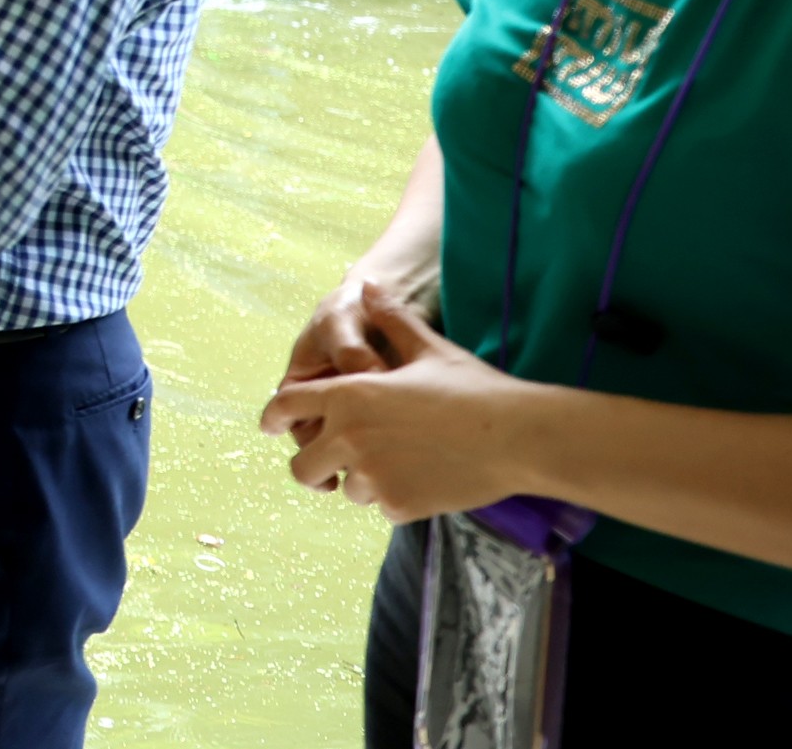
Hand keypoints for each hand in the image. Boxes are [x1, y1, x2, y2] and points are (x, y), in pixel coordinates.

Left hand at [260, 281, 538, 520]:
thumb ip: (390, 319)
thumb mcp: (427, 348)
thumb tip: (368, 284)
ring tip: (398, 463)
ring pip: (346, 488)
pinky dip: (395, 497)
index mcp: (349, 395)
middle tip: (330, 468)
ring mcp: (373, 476)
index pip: (285, 407)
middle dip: (314, 466)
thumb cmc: (474, 387)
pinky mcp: (398, 506)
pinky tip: (425, 478)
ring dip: (362, 480)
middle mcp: (350, 437)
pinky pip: (383, 507)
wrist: (519, 436)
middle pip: (302, 466)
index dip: (273, 417)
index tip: (272, 426)